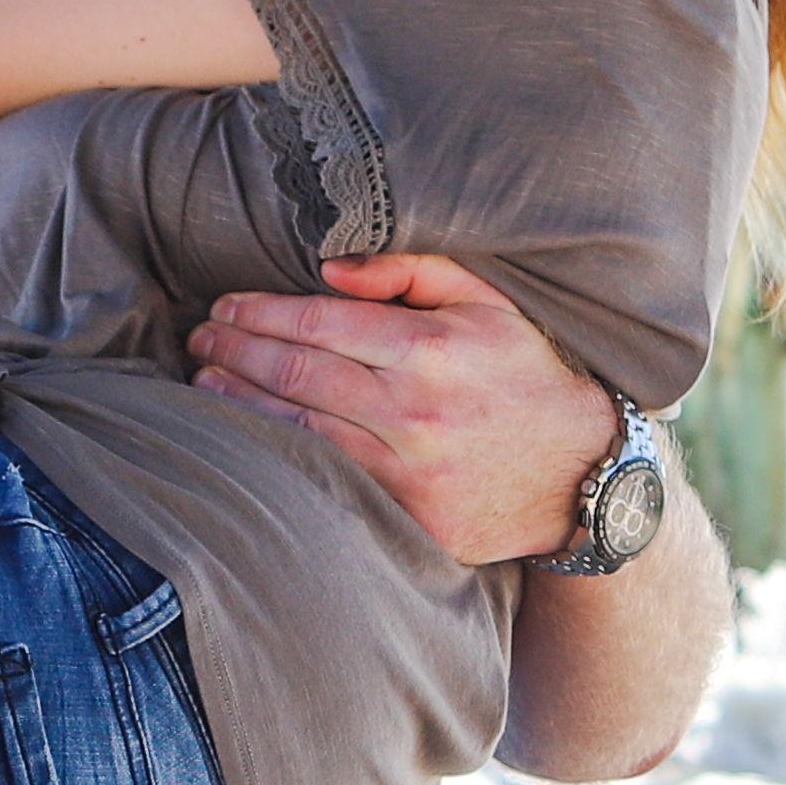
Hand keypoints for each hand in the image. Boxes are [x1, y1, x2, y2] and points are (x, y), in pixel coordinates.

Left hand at [184, 252, 621, 570]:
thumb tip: (328, 269)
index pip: (316, 323)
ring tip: (205, 381)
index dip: (258, 312)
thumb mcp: (488, 302)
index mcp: (429, 349)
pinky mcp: (410, 515)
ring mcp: (409, 470)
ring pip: (298, 429)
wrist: (586, 471)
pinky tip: (248, 436)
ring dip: (240, 403)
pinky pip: (326, 478)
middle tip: (199, 338)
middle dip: (235, 350)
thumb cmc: (529, 373)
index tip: (224, 306)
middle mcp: (413, 410)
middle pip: (295, 373)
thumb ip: (410, 272)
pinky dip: (279, 452)